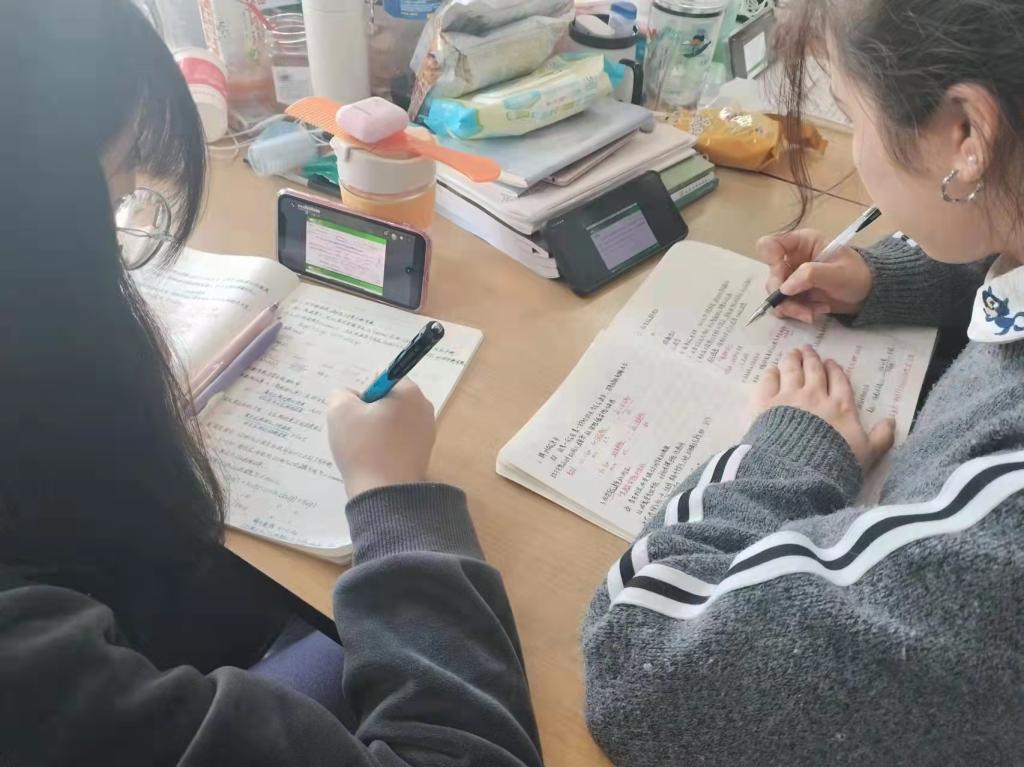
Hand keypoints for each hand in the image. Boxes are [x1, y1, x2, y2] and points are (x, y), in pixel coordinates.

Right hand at [326, 380, 436, 497]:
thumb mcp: (339, 411)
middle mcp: (424, 407)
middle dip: (370, 410)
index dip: (363, 393)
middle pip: (389, 399)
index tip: (355, 413)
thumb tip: (349, 396)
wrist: (384, 492)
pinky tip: (374, 458)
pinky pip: (399, 439)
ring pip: (393, 420)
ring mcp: (427, 431)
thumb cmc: (363, 447)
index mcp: (409, 392)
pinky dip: (386, 444)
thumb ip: (340, 394)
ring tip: (364, 447)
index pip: (382, 378)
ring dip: (377, 429)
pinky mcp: (424, 452)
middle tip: (356, 430)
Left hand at [752, 346, 894, 470]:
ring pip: (791, 370)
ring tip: (792, 353)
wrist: (798, 472)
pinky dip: (771, 373)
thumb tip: (892, 422)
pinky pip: (768, 381)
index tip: (829, 362)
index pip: (838, 381)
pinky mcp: (766, 403)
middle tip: (806, 350)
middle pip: (813, 370)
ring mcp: (789, 397)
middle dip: (811, 358)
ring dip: (792, 359)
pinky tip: (772, 370)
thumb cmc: (835, 465)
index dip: (834, 369)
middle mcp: (815, 395)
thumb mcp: (867, 455)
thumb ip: (881, 438)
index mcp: (841, 406)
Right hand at [757, 229, 872, 322]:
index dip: (772, 263)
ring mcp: (792, 277)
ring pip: (776, 295)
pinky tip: (816, 312)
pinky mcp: (796, 294)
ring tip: (814, 313)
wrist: (869, 294)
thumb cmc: (857, 275)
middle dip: (784, 296)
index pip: (770, 245)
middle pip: (771, 276)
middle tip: (800, 309)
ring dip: (793, 308)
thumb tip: (784, 288)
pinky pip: (785, 306)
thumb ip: (810, 276)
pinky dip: (798, 312)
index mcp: (801, 243)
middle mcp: (792, 259)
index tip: (783, 280)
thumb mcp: (837, 273)